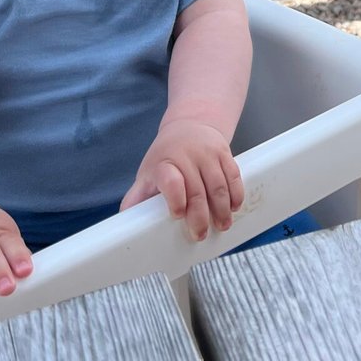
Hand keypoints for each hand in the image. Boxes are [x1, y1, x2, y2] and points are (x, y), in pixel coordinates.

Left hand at [120, 119, 243, 240]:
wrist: (189, 125)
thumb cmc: (166, 156)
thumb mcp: (148, 172)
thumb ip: (137, 197)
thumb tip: (125, 222)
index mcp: (164, 163)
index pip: (170, 180)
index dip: (175, 199)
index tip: (177, 216)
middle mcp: (187, 156)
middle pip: (196, 190)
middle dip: (200, 216)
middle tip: (201, 235)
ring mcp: (208, 154)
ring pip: (218, 185)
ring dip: (222, 209)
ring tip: (222, 226)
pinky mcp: (225, 152)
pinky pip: (233, 175)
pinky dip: (236, 194)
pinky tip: (234, 207)